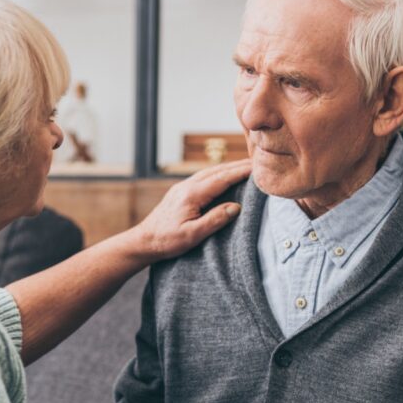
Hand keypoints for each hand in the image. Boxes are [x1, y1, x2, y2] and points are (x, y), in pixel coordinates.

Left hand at [129, 160, 250, 263]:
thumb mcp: (193, 235)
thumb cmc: (167, 241)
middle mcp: (187, 186)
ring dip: (229, 167)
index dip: (242, 171)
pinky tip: (225, 176)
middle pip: (218, 170)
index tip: (259, 167)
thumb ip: (215, 220)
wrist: (143, 241)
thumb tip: (236, 207)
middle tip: (259, 162)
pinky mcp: (180, 191)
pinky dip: (219, 173)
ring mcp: (183, 187)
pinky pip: (204, 177)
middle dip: (239, 165)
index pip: (223, 178)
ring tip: (247, 166)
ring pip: (210, 171)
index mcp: (192, 194)